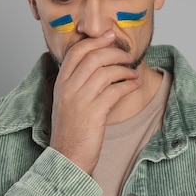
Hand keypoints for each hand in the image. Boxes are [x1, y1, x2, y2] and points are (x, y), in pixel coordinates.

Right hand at [49, 30, 140, 173]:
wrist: (66, 159)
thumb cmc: (71, 132)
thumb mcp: (67, 103)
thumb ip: (76, 84)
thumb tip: (97, 66)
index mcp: (60, 84)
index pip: (76, 52)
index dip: (95, 41)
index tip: (110, 36)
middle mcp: (68, 89)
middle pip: (93, 57)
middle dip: (114, 52)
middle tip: (127, 55)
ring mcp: (80, 101)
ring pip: (106, 72)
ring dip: (124, 70)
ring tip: (133, 73)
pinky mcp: (94, 114)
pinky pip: (115, 91)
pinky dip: (128, 85)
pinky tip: (134, 85)